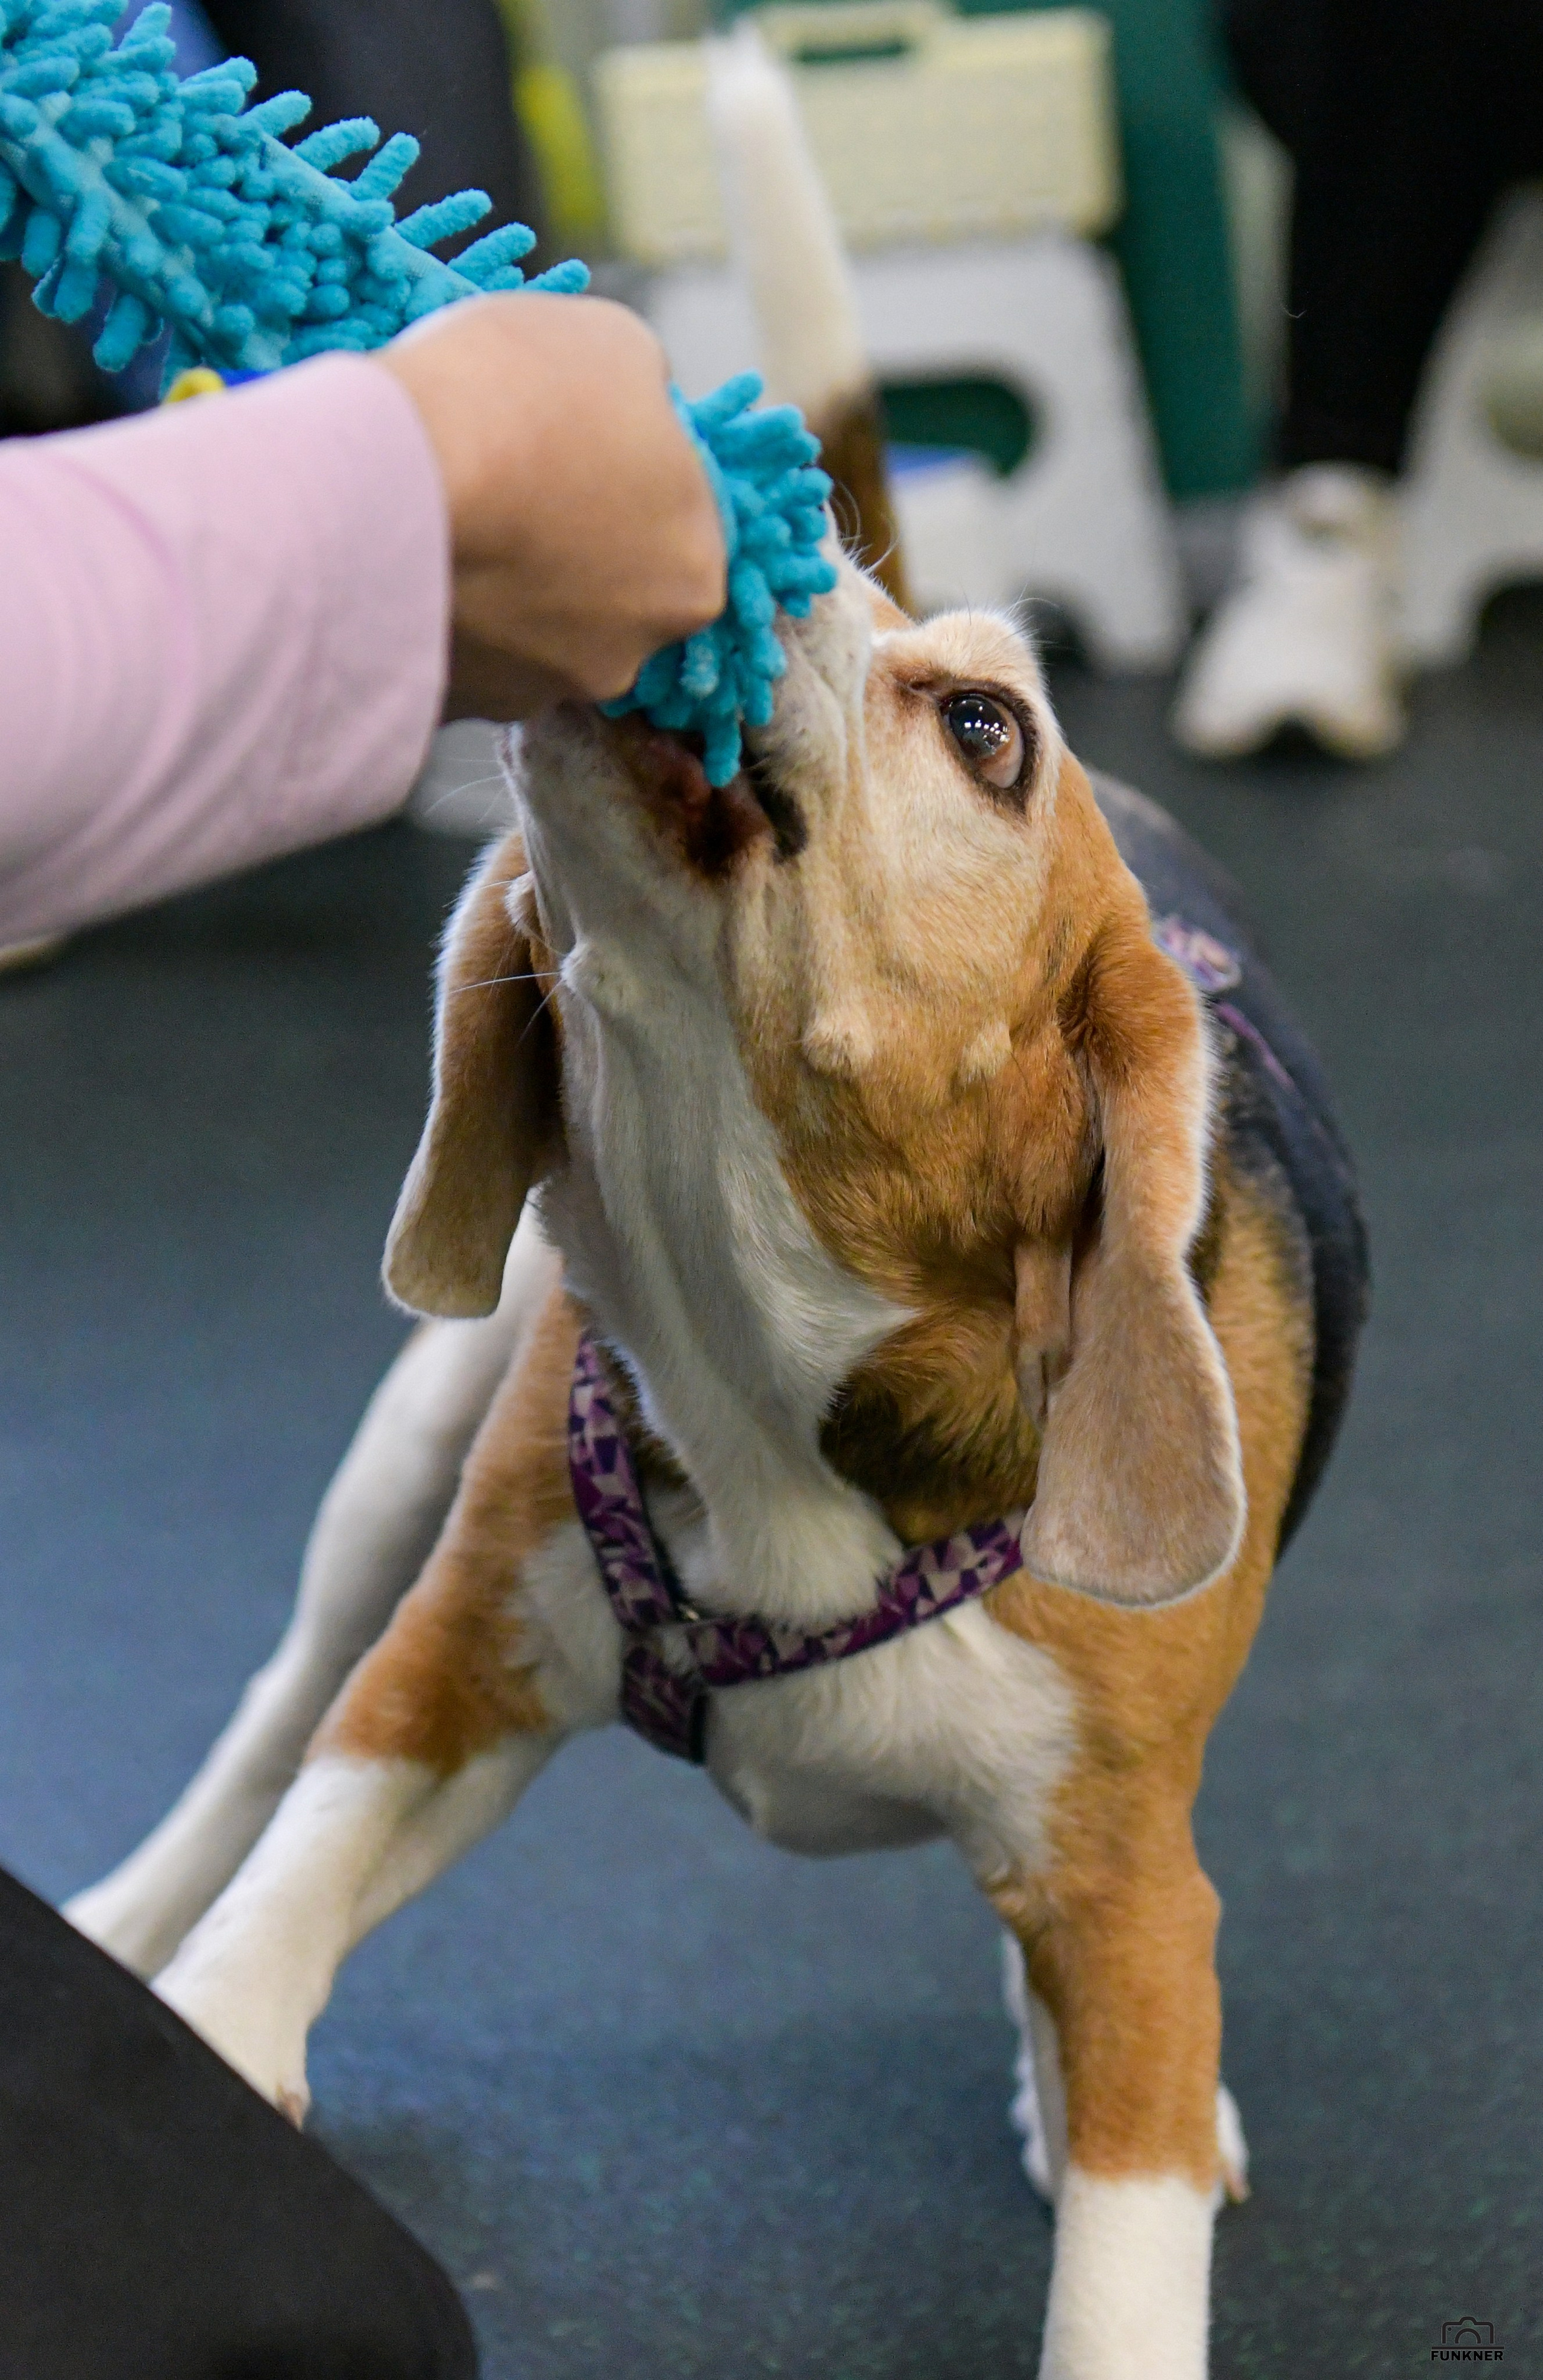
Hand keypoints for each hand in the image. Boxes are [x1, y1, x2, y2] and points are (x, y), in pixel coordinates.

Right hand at [375, 294, 726, 720]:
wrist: (382, 483)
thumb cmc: (512, 400)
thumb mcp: (611, 344)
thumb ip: (641, 393)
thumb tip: (632, 407)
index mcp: (696, 573)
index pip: (674, 520)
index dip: (620, 471)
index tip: (563, 441)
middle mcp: (631, 654)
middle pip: (604, 587)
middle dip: (563, 542)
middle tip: (503, 482)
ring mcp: (539, 691)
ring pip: (526, 629)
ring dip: (498, 584)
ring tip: (442, 520)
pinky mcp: (455, 708)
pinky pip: (454, 654)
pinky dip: (437, 615)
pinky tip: (404, 565)